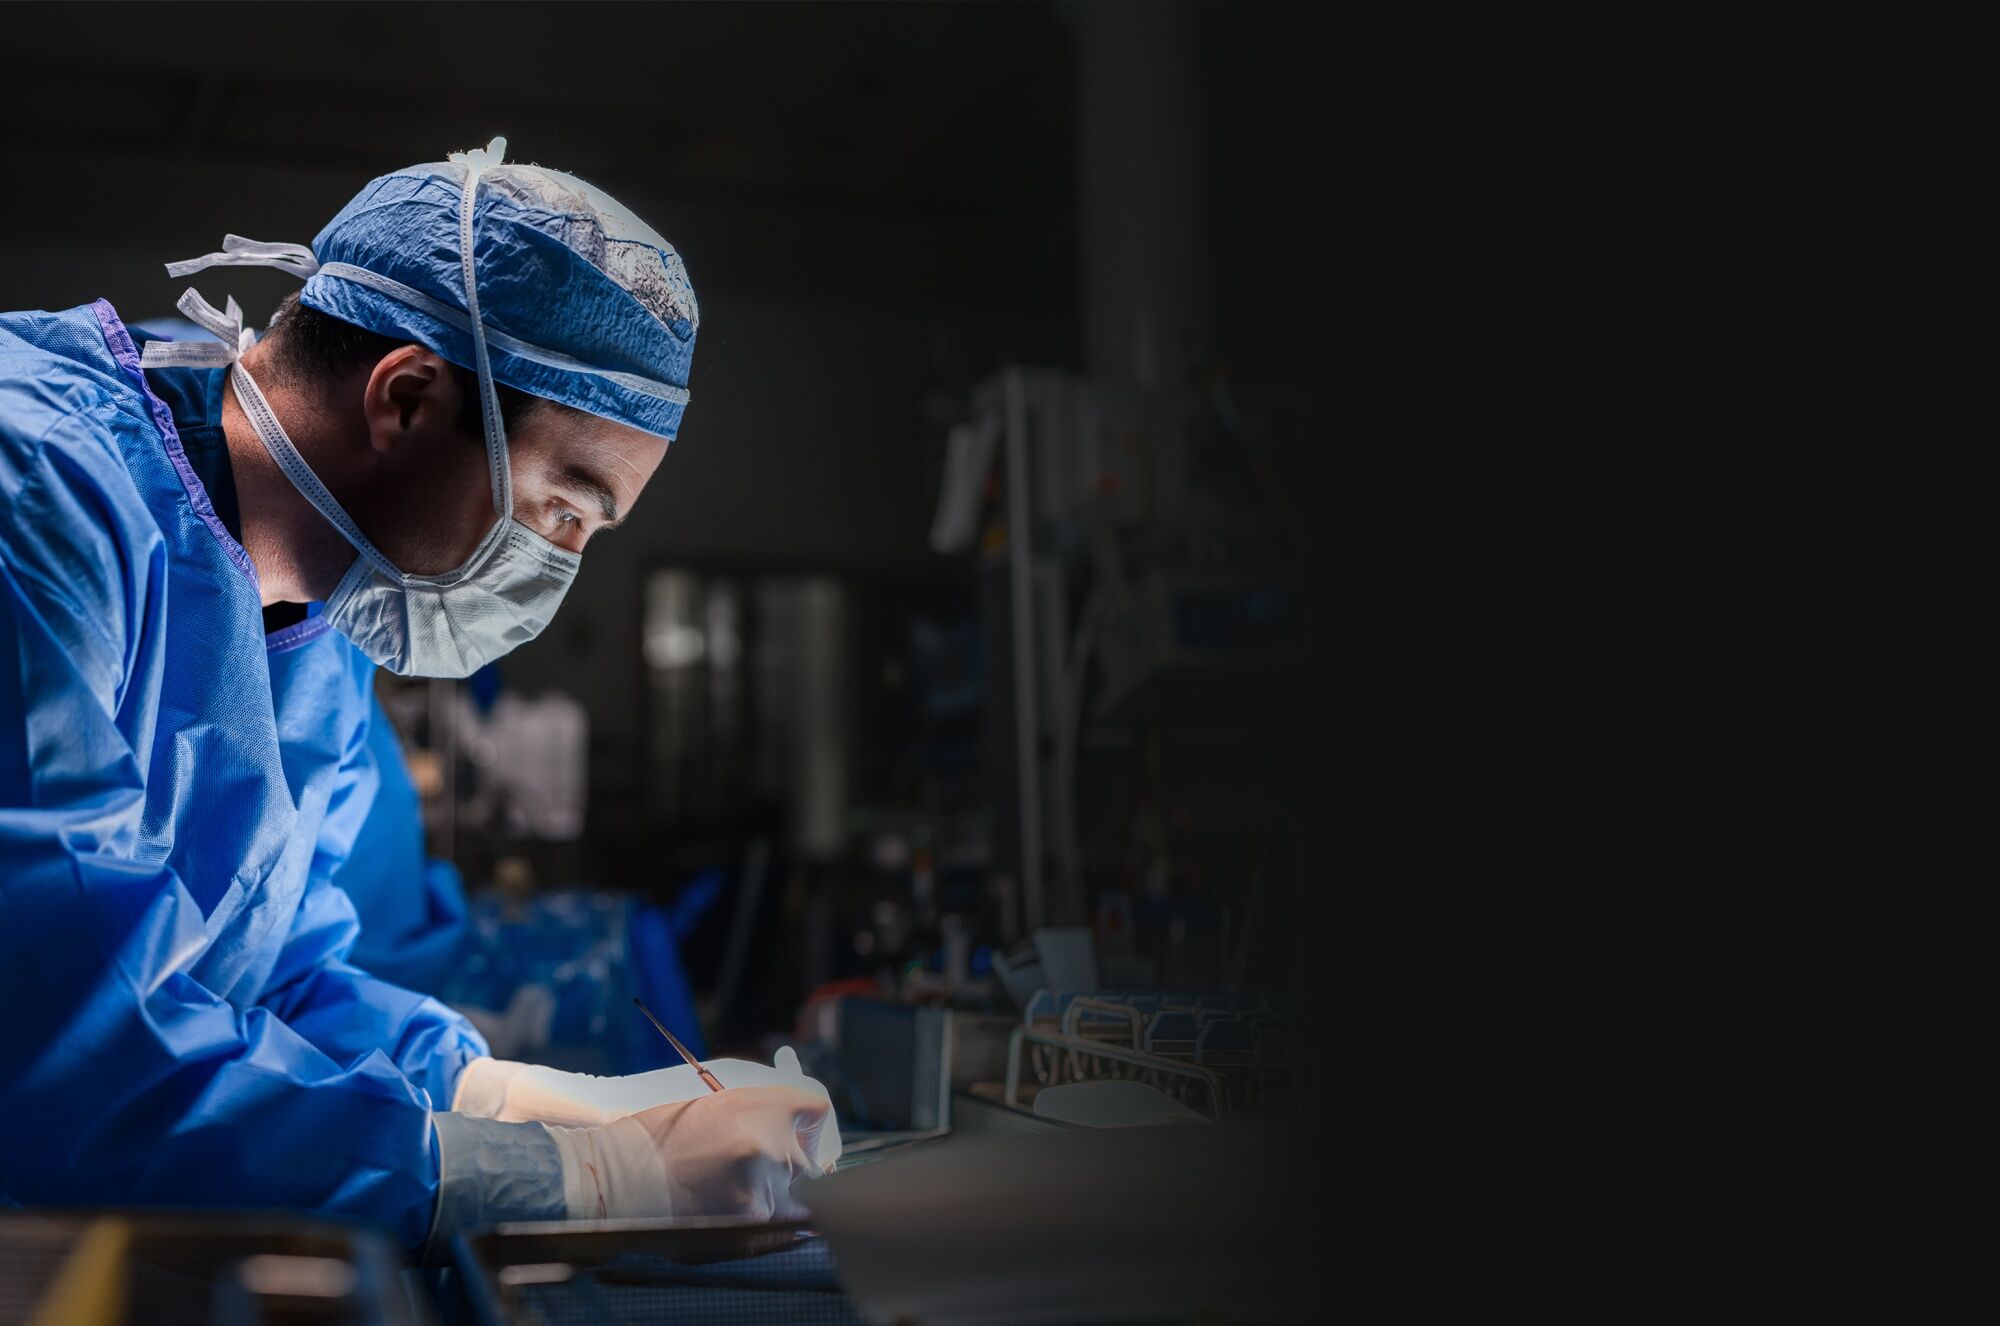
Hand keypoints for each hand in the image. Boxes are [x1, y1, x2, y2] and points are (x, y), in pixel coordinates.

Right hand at [546, 1085, 830, 1220]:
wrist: (619, 1180)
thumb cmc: (658, 1137)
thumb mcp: (714, 1104)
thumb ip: (759, 1114)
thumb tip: (794, 1130)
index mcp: (762, 1105)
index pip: (817, 1108)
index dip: (809, 1123)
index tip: (801, 1133)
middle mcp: (773, 1144)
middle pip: (810, 1158)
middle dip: (793, 1164)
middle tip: (759, 1169)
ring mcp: (767, 1189)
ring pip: (799, 1196)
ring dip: (778, 1195)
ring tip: (733, 1192)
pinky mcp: (755, 1226)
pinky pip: (784, 1225)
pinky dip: (770, 1222)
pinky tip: (737, 1211)